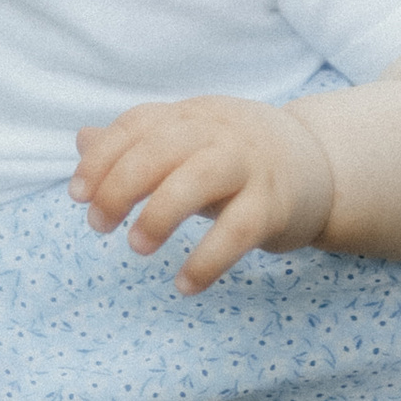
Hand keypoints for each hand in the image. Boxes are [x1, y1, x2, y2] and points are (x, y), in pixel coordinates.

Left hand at [71, 92, 335, 292]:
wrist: (322, 164)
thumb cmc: (237, 157)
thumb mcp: (189, 142)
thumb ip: (138, 143)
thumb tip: (83, 140)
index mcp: (192, 115)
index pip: (138, 125)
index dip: (102, 158)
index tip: (78, 195)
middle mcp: (219, 132)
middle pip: (160, 148)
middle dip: (120, 186)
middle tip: (99, 224)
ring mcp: (250, 166)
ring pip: (197, 180)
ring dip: (159, 214)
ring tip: (137, 247)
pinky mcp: (275, 205)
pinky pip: (237, 232)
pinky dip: (207, 261)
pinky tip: (184, 284)